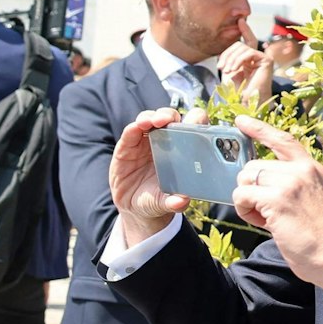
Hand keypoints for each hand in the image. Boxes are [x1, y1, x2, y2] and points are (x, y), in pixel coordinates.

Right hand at [109, 106, 191, 244]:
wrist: (134, 208)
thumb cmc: (157, 200)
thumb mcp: (166, 203)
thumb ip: (173, 202)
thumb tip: (182, 201)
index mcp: (182, 150)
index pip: (192, 128)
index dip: (195, 122)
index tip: (195, 125)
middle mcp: (165, 141)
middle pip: (170, 118)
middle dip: (170, 115)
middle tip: (169, 121)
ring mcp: (145, 142)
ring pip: (150, 119)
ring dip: (152, 117)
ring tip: (152, 122)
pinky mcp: (127, 146)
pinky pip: (130, 132)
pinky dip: (133, 128)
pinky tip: (135, 128)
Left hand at [218, 20, 275, 100]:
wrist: (245, 102)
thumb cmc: (237, 91)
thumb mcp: (230, 70)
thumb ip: (231, 57)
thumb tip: (233, 43)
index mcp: (249, 59)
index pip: (247, 41)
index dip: (245, 30)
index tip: (240, 20)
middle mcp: (257, 57)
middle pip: (240, 44)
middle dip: (227, 54)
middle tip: (221, 68)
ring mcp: (263, 58)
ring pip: (242, 47)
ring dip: (231, 59)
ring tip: (227, 71)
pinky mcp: (267, 60)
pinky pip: (249, 51)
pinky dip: (238, 60)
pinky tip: (234, 69)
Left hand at [231, 115, 322, 291]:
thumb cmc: (319, 235)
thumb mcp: (311, 197)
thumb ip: (290, 183)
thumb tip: (257, 179)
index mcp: (311, 168)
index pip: (283, 140)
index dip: (259, 129)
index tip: (241, 121)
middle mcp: (302, 170)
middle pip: (253, 166)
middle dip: (250, 188)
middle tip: (265, 210)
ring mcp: (290, 183)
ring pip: (245, 180)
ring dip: (247, 201)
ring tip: (266, 218)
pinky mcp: (277, 199)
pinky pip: (241, 196)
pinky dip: (244, 210)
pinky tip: (262, 223)